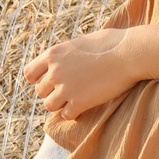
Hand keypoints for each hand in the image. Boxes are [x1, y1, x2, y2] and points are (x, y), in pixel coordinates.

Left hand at [22, 27, 138, 121]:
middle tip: (70, 89)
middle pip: (40, 91)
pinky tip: (86, 104)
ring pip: (50, 106)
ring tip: (77, 98)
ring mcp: (66, 88)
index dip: (39, 79)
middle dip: (53, 92)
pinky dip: (74, 112)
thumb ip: (66, 55)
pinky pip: (66, 115)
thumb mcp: (81, 43)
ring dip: (61, 104)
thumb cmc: (111, 44)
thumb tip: (62, 62)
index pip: (29, 74)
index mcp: (53, 54)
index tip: (52, 81)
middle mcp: (55, 71)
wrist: (130, 53)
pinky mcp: (79, 102)